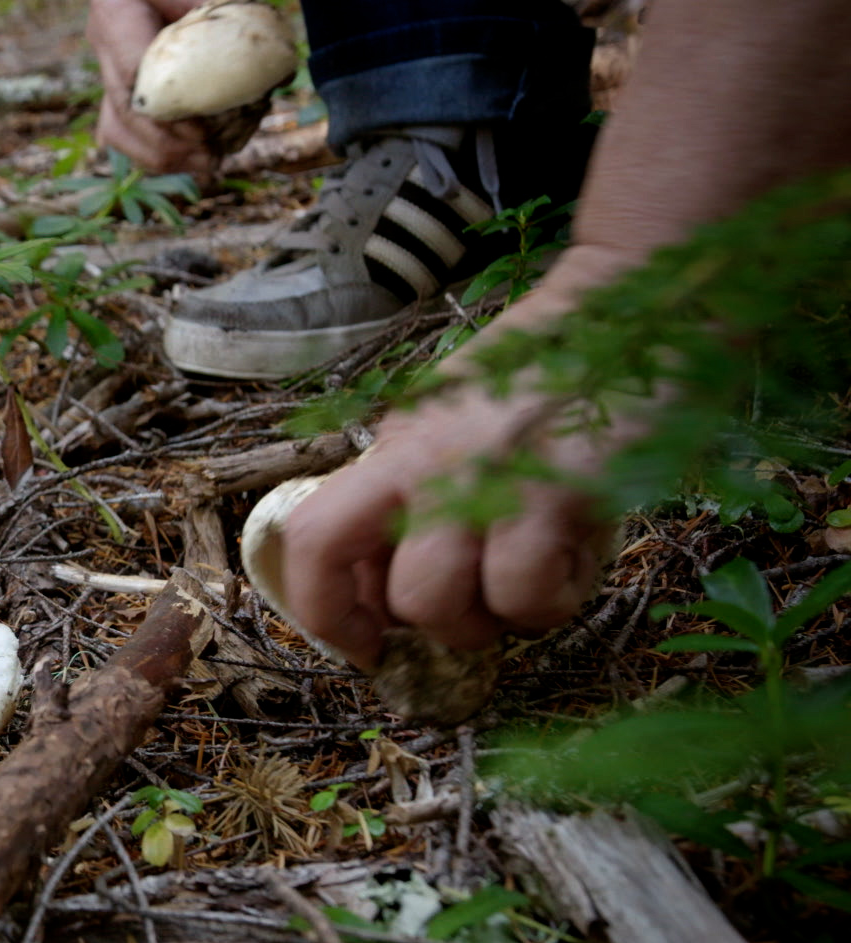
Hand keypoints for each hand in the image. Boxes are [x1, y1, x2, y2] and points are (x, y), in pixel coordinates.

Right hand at [86, 0, 259, 176]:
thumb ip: (237, 17)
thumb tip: (270, 76)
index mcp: (116, 10)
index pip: (129, 75)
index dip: (162, 116)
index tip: (202, 135)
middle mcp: (104, 45)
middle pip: (122, 114)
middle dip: (166, 146)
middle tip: (211, 158)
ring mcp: (111, 70)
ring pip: (118, 132)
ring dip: (161, 157)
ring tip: (208, 162)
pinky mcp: (126, 91)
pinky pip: (132, 135)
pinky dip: (164, 152)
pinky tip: (201, 154)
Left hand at [275, 246, 647, 672]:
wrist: (630, 299)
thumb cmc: (541, 375)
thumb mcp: (448, 424)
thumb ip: (409, 496)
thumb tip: (380, 592)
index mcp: (393, 448)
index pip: (311, 540)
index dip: (325, 612)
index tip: (364, 644)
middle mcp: (427, 461)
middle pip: (397, 596)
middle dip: (442, 629)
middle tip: (483, 605)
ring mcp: (489, 474)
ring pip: (450, 606)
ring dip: (497, 622)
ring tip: (532, 581)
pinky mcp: (561, 488)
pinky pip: (529, 594)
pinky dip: (552, 602)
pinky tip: (572, 561)